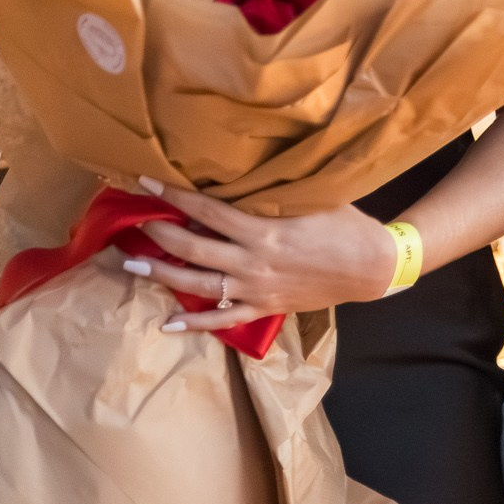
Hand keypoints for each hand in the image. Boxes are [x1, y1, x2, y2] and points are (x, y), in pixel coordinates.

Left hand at [125, 177, 397, 333]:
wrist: (370, 266)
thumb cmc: (345, 226)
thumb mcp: (311, 200)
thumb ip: (273, 195)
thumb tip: (239, 179)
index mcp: (263, 231)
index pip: (208, 211)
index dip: (175, 196)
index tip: (148, 183)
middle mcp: (253, 262)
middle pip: (194, 247)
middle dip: (160, 234)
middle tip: (135, 222)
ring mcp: (256, 289)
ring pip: (198, 284)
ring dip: (162, 274)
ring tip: (132, 264)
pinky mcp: (264, 308)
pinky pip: (222, 320)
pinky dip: (193, 323)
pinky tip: (167, 323)